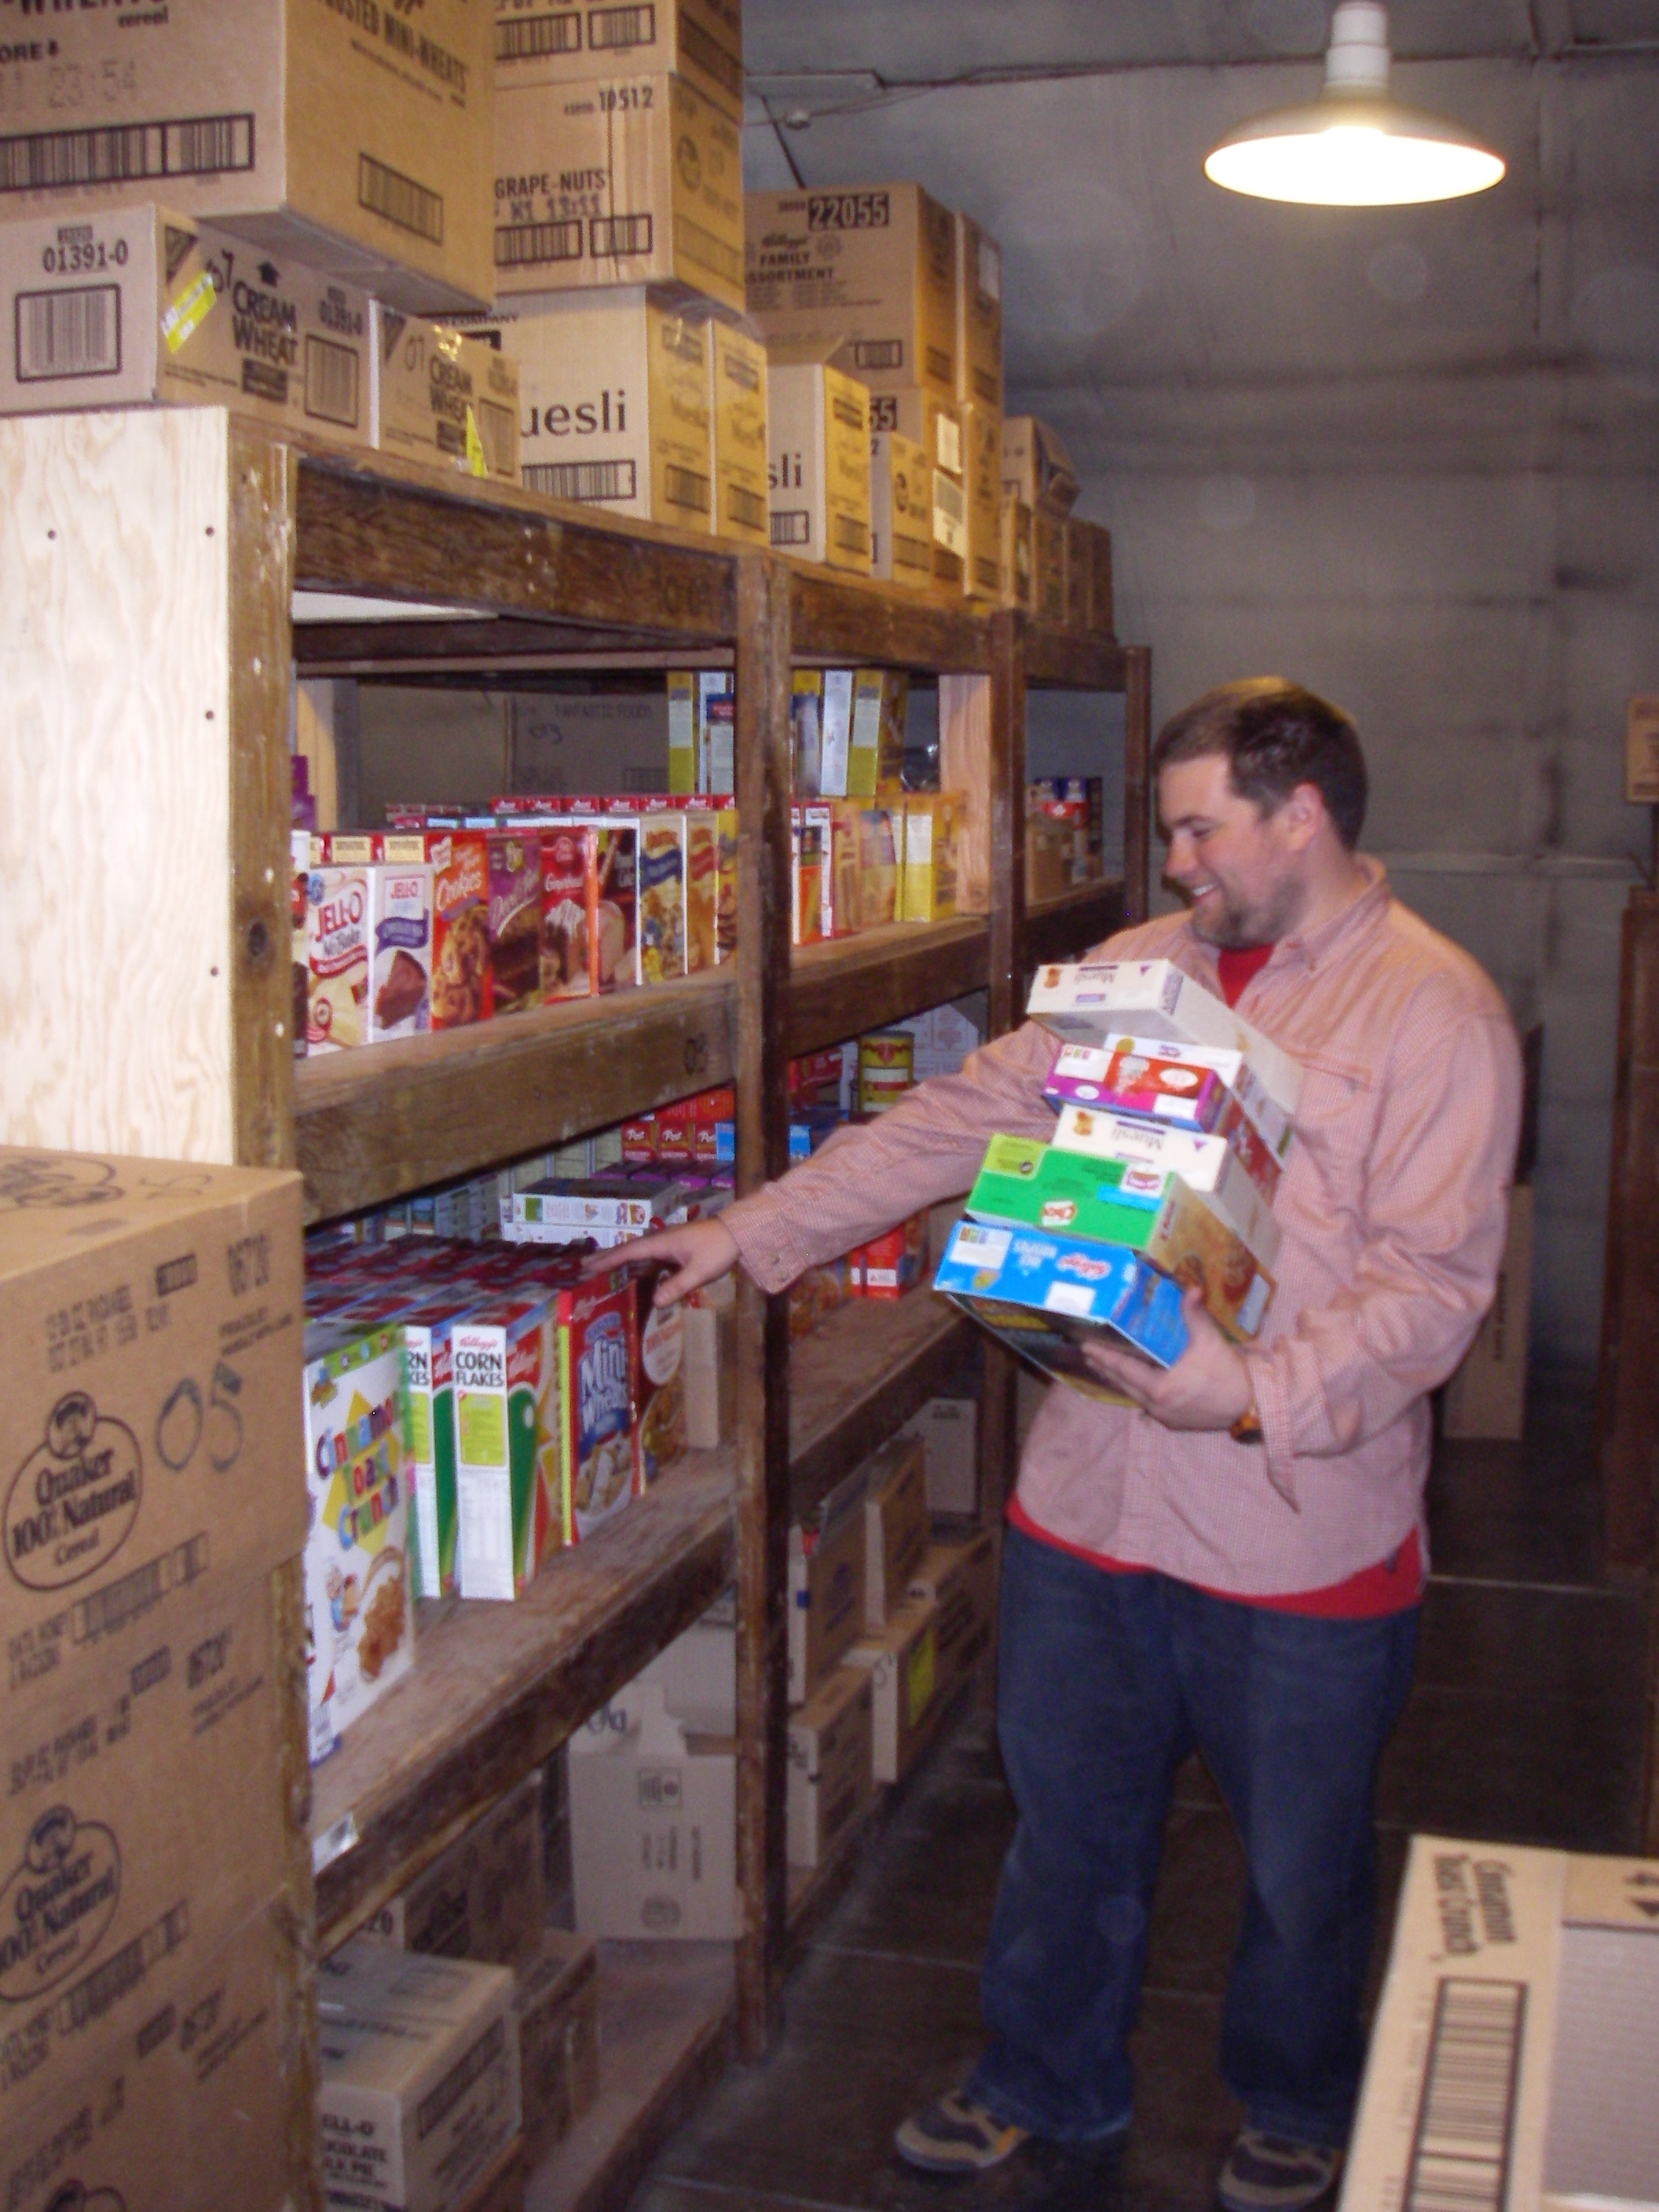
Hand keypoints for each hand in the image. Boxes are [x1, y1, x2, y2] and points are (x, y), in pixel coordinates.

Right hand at [581, 1218, 740, 1306]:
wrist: (737, 1232)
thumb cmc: (718, 1249)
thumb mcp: (699, 1271)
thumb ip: (678, 1286)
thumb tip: (655, 1302)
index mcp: (661, 1243)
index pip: (628, 1251)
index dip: (607, 1259)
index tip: (586, 1265)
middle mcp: (659, 1239)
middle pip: (627, 1248)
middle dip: (606, 1257)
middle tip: (583, 1265)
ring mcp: (666, 1242)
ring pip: (637, 1250)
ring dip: (618, 1258)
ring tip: (599, 1267)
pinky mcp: (674, 1246)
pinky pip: (648, 1254)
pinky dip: (634, 1260)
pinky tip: (632, 1270)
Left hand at [1081, 1286, 1254, 1432]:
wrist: (1250, 1404)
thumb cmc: (1227, 1373)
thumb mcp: (1209, 1341)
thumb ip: (1195, 1315)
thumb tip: (1191, 1288)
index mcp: (1159, 1387)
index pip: (1123, 1368)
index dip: (1104, 1357)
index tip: (1086, 1347)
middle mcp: (1157, 1406)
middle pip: (1123, 1384)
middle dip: (1105, 1368)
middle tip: (1089, 1355)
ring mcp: (1165, 1416)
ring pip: (1135, 1396)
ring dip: (1120, 1381)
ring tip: (1106, 1369)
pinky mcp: (1175, 1422)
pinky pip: (1149, 1405)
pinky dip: (1138, 1392)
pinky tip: (1136, 1385)